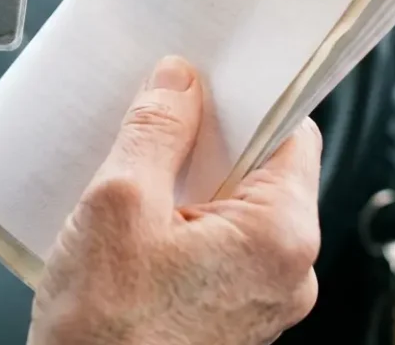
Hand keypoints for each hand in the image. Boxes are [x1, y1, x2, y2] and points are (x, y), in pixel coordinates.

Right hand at [29, 56, 321, 344]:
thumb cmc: (104, 335)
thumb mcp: (117, 204)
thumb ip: (155, 130)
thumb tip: (178, 82)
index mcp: (281, 237)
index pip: (291, 132)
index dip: (247, 97)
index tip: (208, 76)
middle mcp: (287, 273)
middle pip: (261, 171)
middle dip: (206, 142)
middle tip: (154, 123)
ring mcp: (260, 301)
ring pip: (234, 211)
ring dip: (187, 186)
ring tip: (135, 177)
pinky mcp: (229, 319)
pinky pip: (217, 249)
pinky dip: (182, 226)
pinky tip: (135, 223)